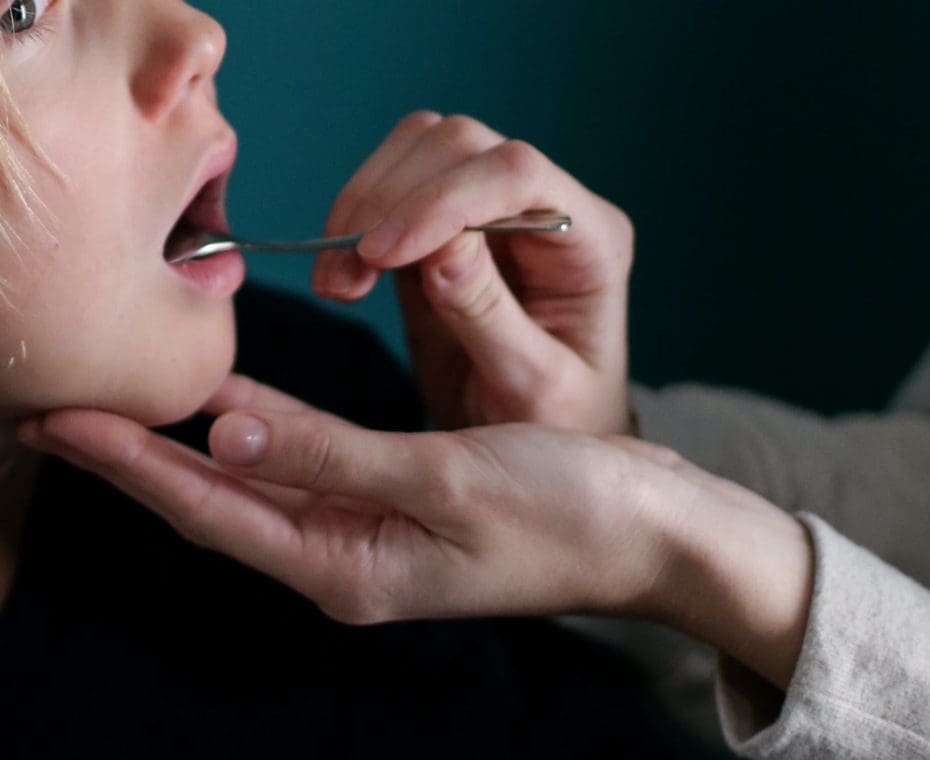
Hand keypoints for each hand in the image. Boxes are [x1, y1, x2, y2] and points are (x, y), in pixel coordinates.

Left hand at [17, 374, 685, 624]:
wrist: (649, 533)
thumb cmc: (567, 509)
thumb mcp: (445, 477)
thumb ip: (330, 457)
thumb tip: (222, 434)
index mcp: (347, 568)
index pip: (212, 514)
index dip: (130, 467)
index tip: (57, 421)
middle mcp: (341, 564)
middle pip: (214, 509)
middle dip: (132, 463)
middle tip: (50, 411)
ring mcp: (365, 543)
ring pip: (249, 494)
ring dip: (179, 454)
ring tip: (109, 413)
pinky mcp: (390, 514)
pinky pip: (297, 480)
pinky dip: (248, 445)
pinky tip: (220, 419)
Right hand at [312, 111, 634, 435]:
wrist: (537, 445)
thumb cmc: (554, 422)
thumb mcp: (531, 389)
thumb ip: (490, 316)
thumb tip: (441, 246)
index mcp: (591, 241)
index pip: (519, 174)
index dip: (443, 200)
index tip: (382, 253)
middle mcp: (546, 207)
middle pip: (462, 145)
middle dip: (392, 201)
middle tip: (346, 277)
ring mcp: (492, 209)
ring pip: (420, 149)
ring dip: (363, 205)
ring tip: (338, 282)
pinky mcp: (443, 227)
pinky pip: (392, 189)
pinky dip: (352, 223)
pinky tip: (342, 277)